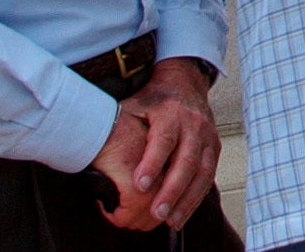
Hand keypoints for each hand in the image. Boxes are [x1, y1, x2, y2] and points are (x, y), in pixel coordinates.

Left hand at [90, 58, 220, 230]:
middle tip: (156, 212)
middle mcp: (193, 124)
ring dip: (187, 199)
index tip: (139, 185)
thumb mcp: (134, 105)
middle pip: (186, 160)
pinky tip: (182, 214)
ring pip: (202, 171)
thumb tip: (90, 144)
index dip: (153, 162)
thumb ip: (120, 125)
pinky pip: (209, 176)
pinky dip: (196, 197)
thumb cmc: (154, 98)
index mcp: (170, 112)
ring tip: (170, 220)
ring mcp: (207, 136)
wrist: (184, 83)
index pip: (164, 139)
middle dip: (172, 189)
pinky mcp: (214, 147)